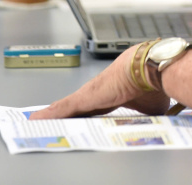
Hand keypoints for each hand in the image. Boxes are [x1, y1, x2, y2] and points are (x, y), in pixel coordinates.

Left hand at [30, 45, 170, 119]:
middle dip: (64, 115)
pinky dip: (49, 115)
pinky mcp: (83, 97)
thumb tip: (155, 125)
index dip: (85, 114)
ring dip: (52, 116)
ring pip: (65, 108)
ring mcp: (89, 94)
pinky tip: (36, 121)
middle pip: (76, 107)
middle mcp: (98, 92)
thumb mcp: (150, 106)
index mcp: (114, 93)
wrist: (149, 66)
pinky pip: (62, 109)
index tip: (76, 121)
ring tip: (37, 123)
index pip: (95, 107)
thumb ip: (146, 115)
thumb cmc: (153, 82)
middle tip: (49, 123)